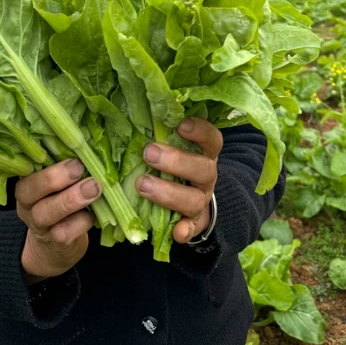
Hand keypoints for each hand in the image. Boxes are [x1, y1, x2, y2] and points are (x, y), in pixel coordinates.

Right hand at [16, 159, 101, 281]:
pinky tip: (94, 212)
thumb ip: (63, 168)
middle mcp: (27, 205)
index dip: (45, 165)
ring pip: (48, 213)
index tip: (70, 157)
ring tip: (94, 187)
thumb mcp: (54, 186)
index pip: (26, 171)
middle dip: (55, 178)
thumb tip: (87, 146)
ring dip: (72, 199)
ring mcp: (40, 226)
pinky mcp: (56, 243)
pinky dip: (83, 220)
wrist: (53, 247)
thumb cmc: (58, 202)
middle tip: (79, 168)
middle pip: (31, 191)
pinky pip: (67, 232)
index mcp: (26, 185)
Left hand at [136, 117, 222, 244]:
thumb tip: (132, 112)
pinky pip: (193, 229)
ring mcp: (201, 200)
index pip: (212, 140)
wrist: (192, 200)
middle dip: (176, 161)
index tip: (181, 125)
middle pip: (202, 169)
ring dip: (169, 192)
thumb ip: (162, 133)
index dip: (200, 131)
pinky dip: (185, 230)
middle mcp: (207, 176)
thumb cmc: (175, 164)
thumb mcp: (174, 146)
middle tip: (149, 153)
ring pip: (194, 199)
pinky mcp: (194, 223)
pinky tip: (177, 232)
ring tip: (142, 185)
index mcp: (204, 154)